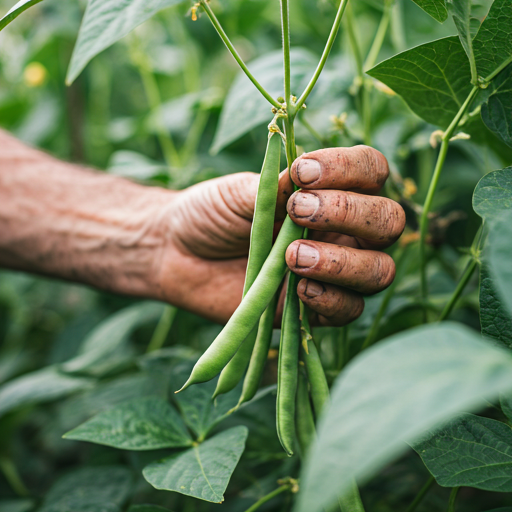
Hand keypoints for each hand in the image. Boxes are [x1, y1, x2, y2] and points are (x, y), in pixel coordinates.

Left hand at [156, 145, 405, 324]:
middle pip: (389, 222)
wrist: (178, 253)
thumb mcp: (241, 191)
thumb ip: (278, 186)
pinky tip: (298, 289)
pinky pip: (349, 310)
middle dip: (351, 214)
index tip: (301, 173)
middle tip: (297, 212)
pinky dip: (331, 299)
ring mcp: (334, 272)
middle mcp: (343, 230)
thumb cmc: (212, 213)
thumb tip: (306, 182)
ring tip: (293, 255)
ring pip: (379, 270)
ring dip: (342, 261)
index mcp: (330, 191)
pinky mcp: (317, 309)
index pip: (371, 171)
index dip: (349, 168)